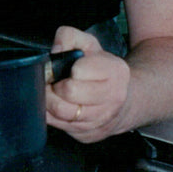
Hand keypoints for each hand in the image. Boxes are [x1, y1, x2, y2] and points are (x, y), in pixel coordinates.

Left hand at [45, 26, 130, 142]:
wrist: (123, 99)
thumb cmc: (101, 71)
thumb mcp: (89, 45)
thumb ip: (70, 36)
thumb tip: (55, 50)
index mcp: (115, 72)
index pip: (79, 71)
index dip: (67, 68)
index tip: (67, 68)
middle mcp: (113, 98)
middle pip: (69, 93)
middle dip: (55, 86)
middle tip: (54, 82)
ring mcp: (102, 120)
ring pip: (61, 113)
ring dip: (49, 101)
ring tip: (53, 92)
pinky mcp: (89, 135)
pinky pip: (59, 127)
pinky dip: (52, 115)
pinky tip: (58, 105)